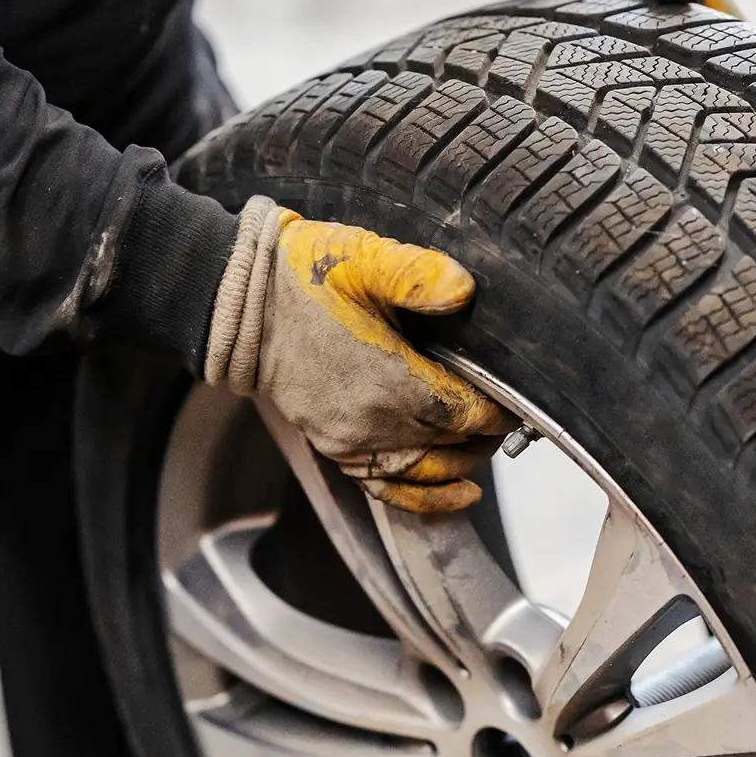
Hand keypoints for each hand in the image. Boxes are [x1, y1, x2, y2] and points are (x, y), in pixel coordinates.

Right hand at [203, 197, 514, 512]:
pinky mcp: (333, 447)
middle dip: (485, 434)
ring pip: (424, 474)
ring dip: (461, 465)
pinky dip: (424, 496)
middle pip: (452, 446)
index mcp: (388, 380)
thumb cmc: (302, 277)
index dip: (498, 410)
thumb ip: (417, 275)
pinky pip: (386, 488)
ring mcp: (349, 441)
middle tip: (504, 413)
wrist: (240, 305)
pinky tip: (457, 493)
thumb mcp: (363, 259)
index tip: (515, 398)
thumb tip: (464, 291)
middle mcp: (372, 422)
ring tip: (485, 445)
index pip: (465, 413)